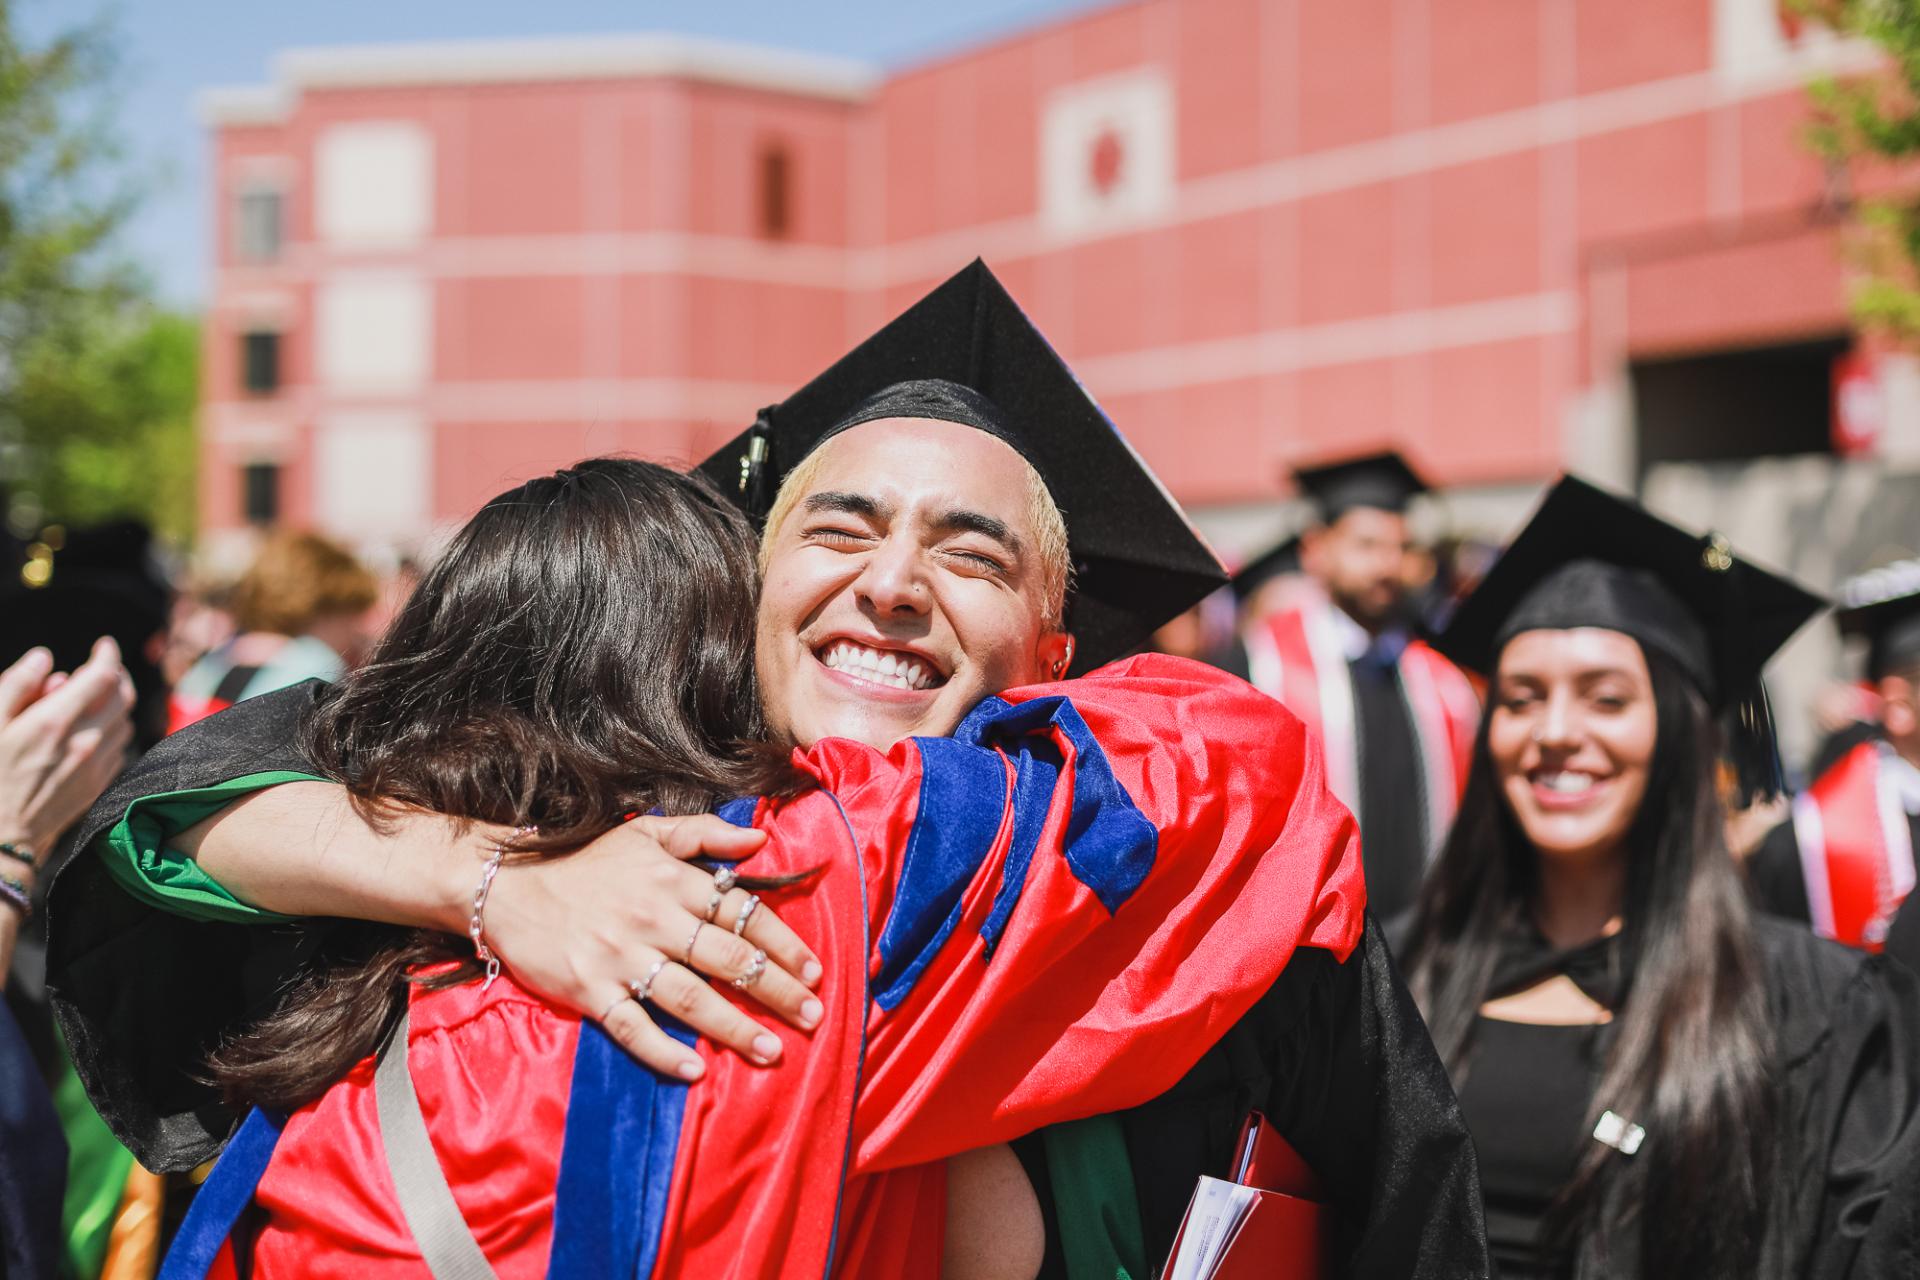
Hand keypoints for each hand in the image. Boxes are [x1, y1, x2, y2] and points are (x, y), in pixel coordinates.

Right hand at [0, 638, 135, 859]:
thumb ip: (16, 686)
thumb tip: (44, 657)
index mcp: (54, 722)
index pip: (103, 677)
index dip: (108, 656)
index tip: (103, 645)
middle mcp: (84, 742)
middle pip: (123, 697)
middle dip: (116, 676)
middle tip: (102, 667)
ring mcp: (96, 767)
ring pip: (125, 723)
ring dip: (116, 704)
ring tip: (94, 699)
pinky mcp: (98, 786)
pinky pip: (119, 749)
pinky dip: (113, 731)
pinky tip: (92, 731)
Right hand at [481, 814, 825, 1079]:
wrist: (508, 884)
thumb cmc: (586, 862)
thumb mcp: (647, 833)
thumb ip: (706, 834)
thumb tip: (760, 840)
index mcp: (673, 882)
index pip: (743, 914)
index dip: (784, 944)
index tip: (815, 971)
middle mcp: (654, 920)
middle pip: (729, 960)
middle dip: (777, 991)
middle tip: (813, 1017)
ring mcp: (621, 958)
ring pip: (690, 998)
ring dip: (735, 1027)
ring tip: (772, 1051)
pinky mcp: (589, 991)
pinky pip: (633, 1027)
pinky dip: (664, 1050)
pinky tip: (695, 1071)